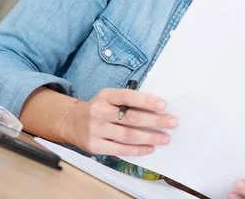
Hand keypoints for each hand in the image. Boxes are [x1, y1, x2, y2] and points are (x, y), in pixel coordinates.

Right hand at [60, 88, 177, 155]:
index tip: (164, 105)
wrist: (72, 122)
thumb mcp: (110, 98)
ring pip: (128, 135)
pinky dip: (137, 150)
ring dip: (150, 137)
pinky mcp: (94, 146)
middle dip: (155, 120)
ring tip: (165, 138)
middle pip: (131, 117)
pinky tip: (150, 148)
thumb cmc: (100, 108)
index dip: (147, 101)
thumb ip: (128, 101)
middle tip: (172, 122)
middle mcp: (99, 111)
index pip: (128, 96)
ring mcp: (95, 129)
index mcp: (105, 95)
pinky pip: (120, 149)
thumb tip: (158, 108)